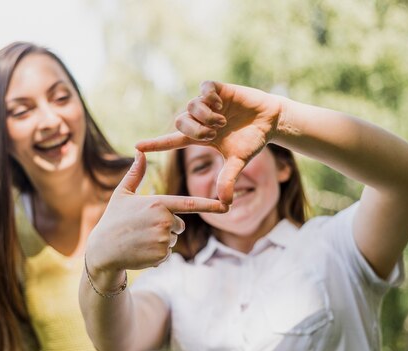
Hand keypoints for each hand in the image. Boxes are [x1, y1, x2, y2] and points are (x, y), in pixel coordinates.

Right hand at [87, 150, 226, 277]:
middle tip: (142, 228)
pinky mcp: (161, 256)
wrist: (103, 250)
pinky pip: (167, 254)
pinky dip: (157, 254)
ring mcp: (163, 240)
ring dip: (160, 240)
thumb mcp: (122, 194)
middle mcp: (164, 221)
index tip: (228, 205)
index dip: (211, 204)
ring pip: (173, 238)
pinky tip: (140, 251)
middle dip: (166, 226)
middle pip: (179, 223)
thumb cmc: (113, 219)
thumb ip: (136, 174)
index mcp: (158, 203)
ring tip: (140, 239)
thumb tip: (140, 152)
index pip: (191, 203)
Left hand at [136, 81, 282, 204]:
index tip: (137, 147)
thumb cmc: (252, 141)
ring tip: (222, 123)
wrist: (270, 121)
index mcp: (200, 137)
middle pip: (180, 123)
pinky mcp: (218, 89)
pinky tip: (221, 104)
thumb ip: (228, 179)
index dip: (155, 144)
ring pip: (191, 107)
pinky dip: (209, 97)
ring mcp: (209, 104)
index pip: (171, 141)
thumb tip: (225, 203)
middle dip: (194, 131)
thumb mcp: (238, 161)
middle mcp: (200, 119)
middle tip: (211, 135)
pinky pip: (204, 89)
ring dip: (205, 117)